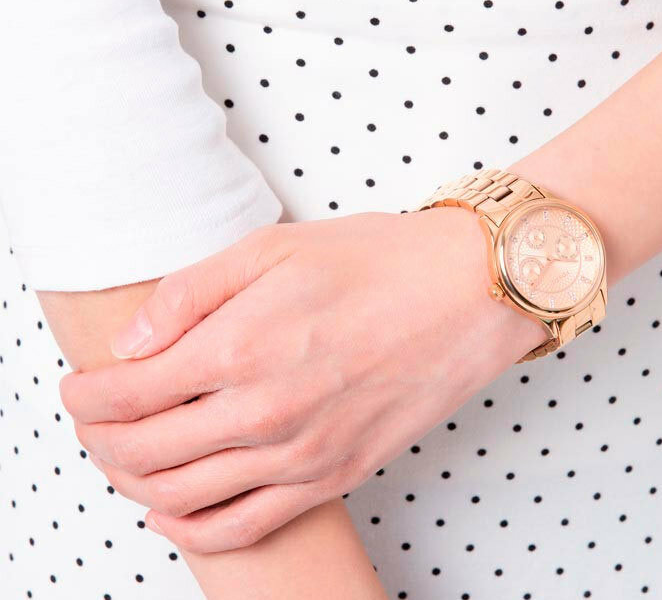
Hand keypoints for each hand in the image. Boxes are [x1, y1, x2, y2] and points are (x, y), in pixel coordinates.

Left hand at [59, 208, 545, 552]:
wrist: (469, 292)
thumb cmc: (378, 260)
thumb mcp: (274, 247)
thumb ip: (191, 293)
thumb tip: (129, 341)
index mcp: (244, 344)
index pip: (128, 395)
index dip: (86, 397)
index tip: (78, 387)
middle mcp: (267, 411)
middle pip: (145, 453)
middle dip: (101, 440)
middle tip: (94, 420)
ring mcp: (304, 453)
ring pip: (184, 498)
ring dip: (136, 483)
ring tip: (126, 456)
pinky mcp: (337, 474)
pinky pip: (245, 527)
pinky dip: (193, 528)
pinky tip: (175, 509)